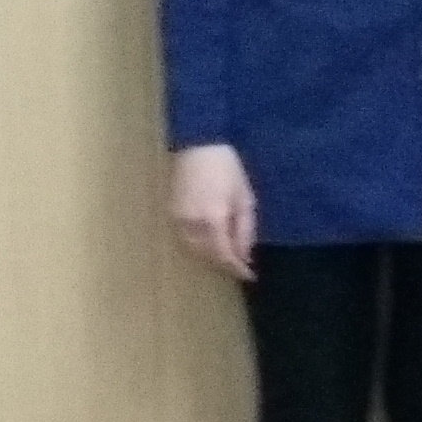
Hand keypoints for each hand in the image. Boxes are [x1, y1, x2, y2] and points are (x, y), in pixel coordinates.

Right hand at [168, 142, 256, 281]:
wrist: (198, 146)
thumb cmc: (227, 169)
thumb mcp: (244, 198)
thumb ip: (245, 229)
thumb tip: (244, 254)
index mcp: (213, 219)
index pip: (224, 255)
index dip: (236, 268)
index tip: (249, 275)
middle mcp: (192, 224)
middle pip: (208, 256)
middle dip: (224, 264)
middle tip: (240, 267)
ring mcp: (178, 219)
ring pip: (194, 250)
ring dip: (211, 257)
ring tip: (227, 258)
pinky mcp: (171, 214)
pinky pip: (185, 239)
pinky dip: (198, 247)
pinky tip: (209, 244)